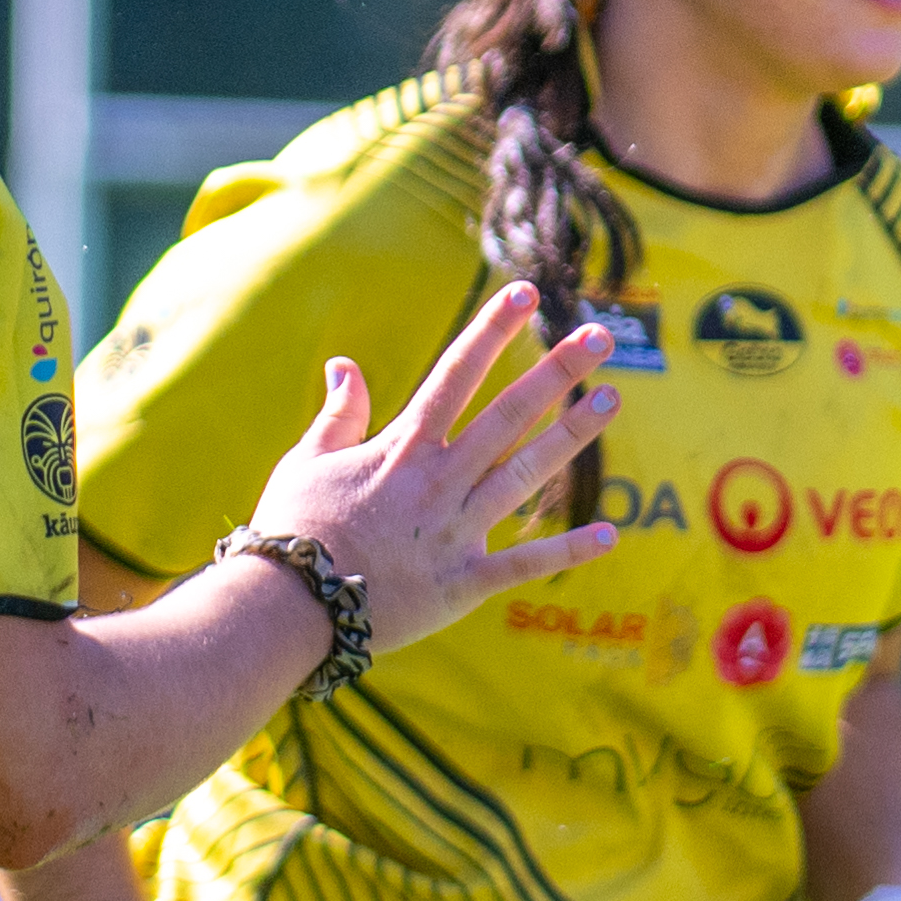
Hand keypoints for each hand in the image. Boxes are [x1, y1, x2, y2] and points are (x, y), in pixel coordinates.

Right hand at [243, 281, 620, 660]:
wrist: (289, 607)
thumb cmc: (293, 531)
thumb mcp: (307, 462)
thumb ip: (338, 415)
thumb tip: (344, 364)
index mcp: (403, 447)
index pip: (456, 374)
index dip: (493, 330)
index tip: (526, 292)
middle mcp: (439, 481)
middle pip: (508, 415)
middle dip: (555, 373)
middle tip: (600, 338)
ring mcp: (455, 530)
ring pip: (526, 475)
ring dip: (572, 437)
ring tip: (611, 400)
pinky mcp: (464, 583)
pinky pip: (524, 564)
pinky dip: (567, 550)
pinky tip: (611, 534)